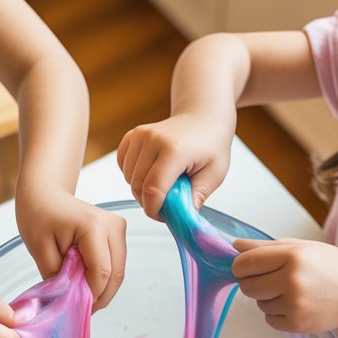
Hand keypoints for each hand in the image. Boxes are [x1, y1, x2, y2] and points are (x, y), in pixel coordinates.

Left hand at [17, 189, 126, 309]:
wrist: (45, 193)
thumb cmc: (38, 215)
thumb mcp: (40, 250)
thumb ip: (58, 278)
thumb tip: (72, 301)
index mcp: (93, 227)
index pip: (101, 273)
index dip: (90, 296)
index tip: (74, 308)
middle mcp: (113, 225)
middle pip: (115, 275)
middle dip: (99, 296)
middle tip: (79, 309)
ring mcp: (119, 228)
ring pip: (118, 272)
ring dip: (103, 289)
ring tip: (80, 295)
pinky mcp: (119, 233)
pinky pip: (116, 264)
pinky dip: (104, 278)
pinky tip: (86, 282)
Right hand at [117, 113, 232, 218]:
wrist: (203, 118)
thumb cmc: (211, 145)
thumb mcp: (214, 175)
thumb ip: (196, 198)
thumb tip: (182, 219)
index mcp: (174, 150)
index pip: (153, 190)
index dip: (155, 210)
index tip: (164, 217)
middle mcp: (153, 139)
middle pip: (137, 186)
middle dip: (149, 202)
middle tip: (167, 204)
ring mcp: (140, 135)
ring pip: (128, 178)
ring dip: (141, 189)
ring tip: (163, 185)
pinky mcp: (132, 135)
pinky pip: (123, 165)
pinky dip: (133, 175)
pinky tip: (150, 172)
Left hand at [232, 238, 337, 333]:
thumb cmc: (331, 268)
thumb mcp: (301, 248)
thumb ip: (265, 247)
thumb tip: (234, 246)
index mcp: (293, 256)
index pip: (246, 263)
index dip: (240, 267)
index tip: (245, 268)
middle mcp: (292, 280)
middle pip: (246, 286)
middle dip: (253, 283)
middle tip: (272, 280)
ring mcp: (294, 304)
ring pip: (258, 304)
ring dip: (269, 299)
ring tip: (293, 292)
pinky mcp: (296, 324)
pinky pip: (269, 320)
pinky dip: (277, 314)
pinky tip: (297, 305)